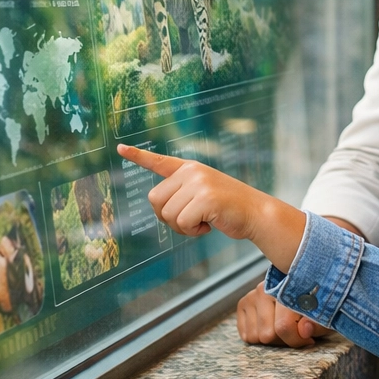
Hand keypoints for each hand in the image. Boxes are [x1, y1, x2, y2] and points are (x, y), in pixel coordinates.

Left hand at [118, 144, 258, 237]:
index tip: (120, 147)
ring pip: (167, 214)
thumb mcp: (204, 194)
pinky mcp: (206, 198)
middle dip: (167, 216)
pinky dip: (193, 231)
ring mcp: (199, 183)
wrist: (257, 213)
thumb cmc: (228, 209)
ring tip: (203, 222)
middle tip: (189, 220)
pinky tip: (208, 226)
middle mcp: (192, 172)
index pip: (159, 161)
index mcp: (190, 169)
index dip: (138, 156)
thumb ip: (182, 194)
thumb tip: (161, 209)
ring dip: (182, 226)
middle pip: (155, 199)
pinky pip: (182, 222)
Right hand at [235, 281, 327, 346]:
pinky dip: (258, 337)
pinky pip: (246, 335)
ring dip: (271, 339)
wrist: (303, 288)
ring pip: (254, 337)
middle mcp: (265, 289)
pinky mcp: (243, 303)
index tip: (309, 340)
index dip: (297, 340)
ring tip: (284, 328)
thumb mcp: (325, 314)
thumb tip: (304, 330)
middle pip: (267, 335)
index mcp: (287, 288)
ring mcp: (252, 295)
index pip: (283, 326)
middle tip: (296, 333)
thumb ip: (317, 324)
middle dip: (283, 340)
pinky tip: (271, 326)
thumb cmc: (316, 304)